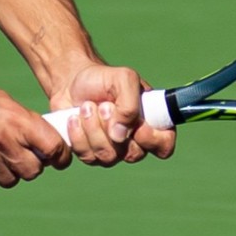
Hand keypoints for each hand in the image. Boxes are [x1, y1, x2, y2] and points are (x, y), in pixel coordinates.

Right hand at [0, 82, 70, 187]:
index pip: (53, 147)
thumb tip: (48, 140)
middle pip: (34, 170)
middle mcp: (2, 140)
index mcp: (15, 119)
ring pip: (12, 180)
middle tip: (22, 156)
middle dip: (32, 166)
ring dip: (10, 173)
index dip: (60, 156)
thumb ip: (26, 121)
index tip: (59, 158)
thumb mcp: (2, 101)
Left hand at [54, 63, 176, 165]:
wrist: (71, 82)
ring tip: (86, 107)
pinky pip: (87, 156)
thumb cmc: (103, 79)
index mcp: (151, 122)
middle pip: (132, 154)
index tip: (137, 124)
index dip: (152, 140)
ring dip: (93, 128)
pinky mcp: (91, 154)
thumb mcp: (123, 78)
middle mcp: (134, 141)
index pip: (164, 145)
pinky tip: (74, 118)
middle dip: (112, 128)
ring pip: (108, 156)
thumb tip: (120, 135)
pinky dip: (78, 135)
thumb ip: (130, 103)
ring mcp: (112, 151)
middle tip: (103, 106)